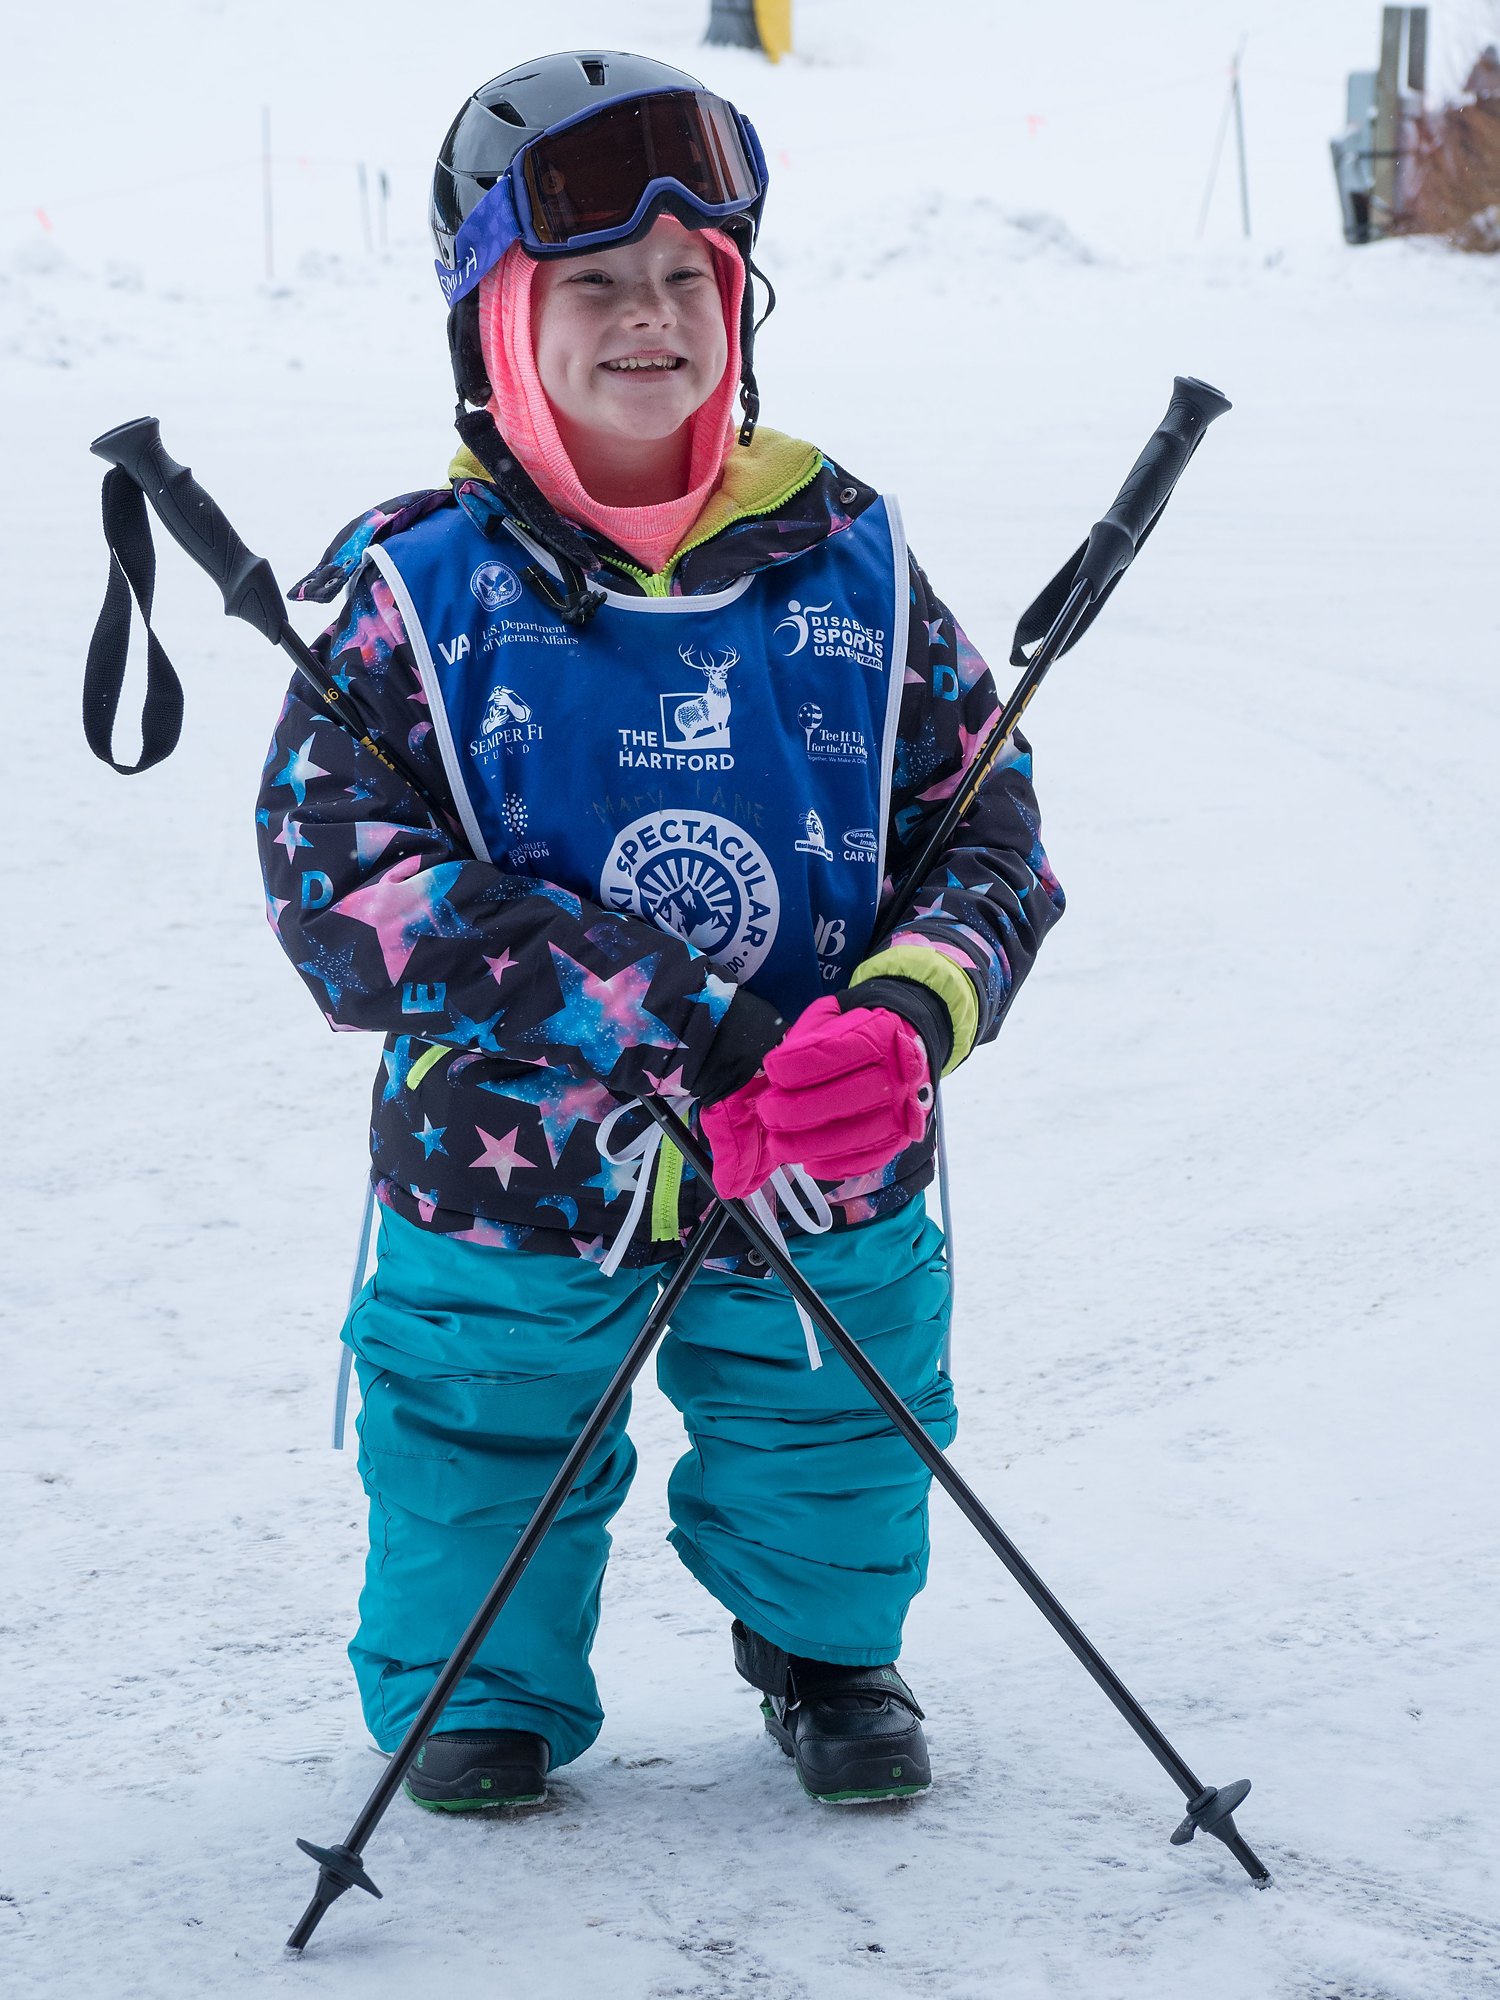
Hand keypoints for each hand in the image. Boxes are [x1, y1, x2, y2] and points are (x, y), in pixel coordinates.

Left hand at [700, 996, 931, 1199]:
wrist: (903, 1047)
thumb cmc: (855, 1034)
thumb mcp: (831, 1017)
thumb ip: (805, 1036)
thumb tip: (776, 1070)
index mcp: (879, 1034)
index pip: (835, 1052)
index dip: (797, 1065)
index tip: (772, 1069)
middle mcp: (896, 1074)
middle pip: (842, 1099)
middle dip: (795, 1110)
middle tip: (767, 1111)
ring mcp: (901, 1110)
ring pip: (852, 1136)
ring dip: (808, 1145)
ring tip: (777, 1144)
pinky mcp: (899, 1138)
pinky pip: (866, 1160)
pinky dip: (834, 1166)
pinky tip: (808, 1161)